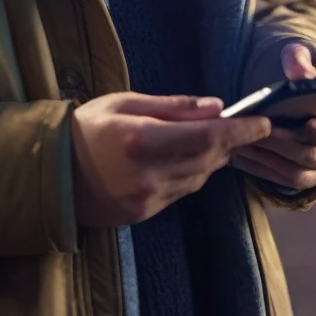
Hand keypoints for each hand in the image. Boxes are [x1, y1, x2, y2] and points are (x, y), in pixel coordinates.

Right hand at [71, 91, 271, 226]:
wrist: (54, 173)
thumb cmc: (89, 127)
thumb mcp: (127, 102)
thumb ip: (174, 106)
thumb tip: (215, 105)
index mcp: (142, 139)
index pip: (206, 135)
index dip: (239, 130)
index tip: (262, 121)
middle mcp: (148, 173)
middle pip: (208, 158)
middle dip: (232, 142)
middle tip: (248, 126)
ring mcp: (147, 198)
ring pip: (199, 177)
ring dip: (215, 158)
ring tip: (219, 139)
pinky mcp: (144, 213)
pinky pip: (182, 191)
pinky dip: (194, 173)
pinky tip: (193, 158)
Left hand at [229, 43, 315, 190]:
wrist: (293, 94)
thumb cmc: (298, 75)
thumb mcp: (299, 58)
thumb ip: (299, 61)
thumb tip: (301, 76)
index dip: (311, 131)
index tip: (283, 124)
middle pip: (310, 156)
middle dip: (279, 144)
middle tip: (251, 132)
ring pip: (296, 173)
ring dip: (266, 159)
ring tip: (240, 142)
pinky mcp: (302, 176)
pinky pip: (282, 181)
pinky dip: (260, 169)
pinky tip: (238, 154)